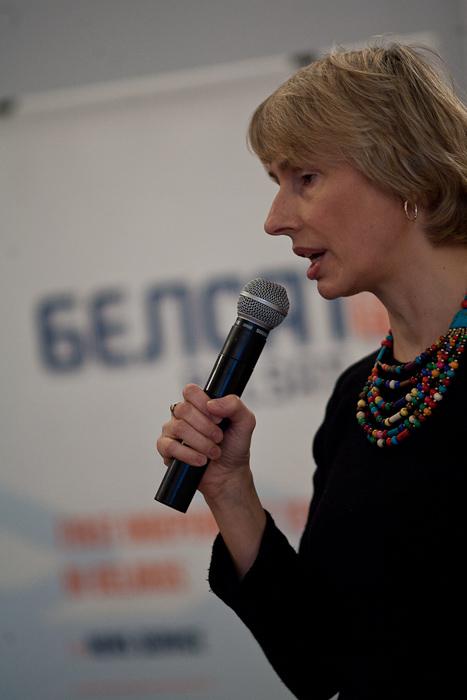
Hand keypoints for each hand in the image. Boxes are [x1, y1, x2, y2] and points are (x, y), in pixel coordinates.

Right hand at [156, 384, 255, 502]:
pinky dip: (189, 454)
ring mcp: (172, 431)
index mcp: (198, 404)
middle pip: (184, 409)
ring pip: (178, 427)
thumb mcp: (245, 421)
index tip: (219, 419)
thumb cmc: (234, 446)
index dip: (204, 404)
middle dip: (206, 427)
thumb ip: (234, 405)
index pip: (190, 391)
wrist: (229, 474)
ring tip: (214, 452)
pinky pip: (169, 446)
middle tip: (219, 437)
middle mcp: (182, 415)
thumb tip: (211, 404)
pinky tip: (201, 460)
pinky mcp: (166, 449)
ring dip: (201, 442)